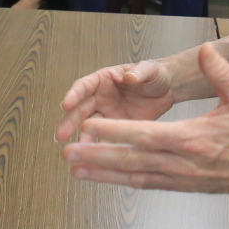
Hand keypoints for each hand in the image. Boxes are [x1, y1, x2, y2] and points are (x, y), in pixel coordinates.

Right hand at [56, 58, 176, 142]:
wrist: (167, 90)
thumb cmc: (154, 75)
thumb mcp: (149, 70)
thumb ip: (139, 72)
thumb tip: (129, 76)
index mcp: (103, 79)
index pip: (84, 86)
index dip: (73, 95)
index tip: (66, 105)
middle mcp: (100, 97)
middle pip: (81, 110)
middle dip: (70, 122)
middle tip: (61, 135)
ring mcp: (107, 114)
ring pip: (90, 127)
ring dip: (82, 138)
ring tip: (76, 151)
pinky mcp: (117, 127)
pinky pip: (106, 138)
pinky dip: (101, 147)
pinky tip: (98, 158)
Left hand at [61, 44, 228, 194]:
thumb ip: (220, 72)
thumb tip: (205, 50)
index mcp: (192, 139)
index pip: (144, 136)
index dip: (114, 133)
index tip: (88, 128)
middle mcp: (182, 163)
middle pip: (131, 161)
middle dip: (98, 157)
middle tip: (68, 154)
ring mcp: (181, 178)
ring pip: (135, 177)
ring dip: (104, 174)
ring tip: (76, 170)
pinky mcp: (184, 186)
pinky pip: (148, 184)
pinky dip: (124, 181)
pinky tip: (107, 178)